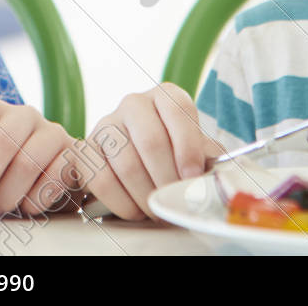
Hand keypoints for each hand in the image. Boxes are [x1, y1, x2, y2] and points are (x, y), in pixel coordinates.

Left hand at [0, 99, 74, 218]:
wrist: (53, 170)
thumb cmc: (8, 166)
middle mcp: (25, 115)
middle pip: (1, 143)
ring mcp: (52, 132)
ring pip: (27, 163)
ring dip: (7, 193)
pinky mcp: (73, 154)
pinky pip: (55, 176)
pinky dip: (36, 198)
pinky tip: (26, 206)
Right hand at [78, 83, 223, 221]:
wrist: (142, 163)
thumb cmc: (176, 155)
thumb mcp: (198, 151)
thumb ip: (210, 158)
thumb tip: (221, 175)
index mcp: (165, 96)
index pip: (177, 109)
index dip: (187, 146)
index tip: (192, 177)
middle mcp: (134, 103)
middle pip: (150, 140)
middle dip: (166, 179)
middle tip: (174, 200)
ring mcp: (107, 124)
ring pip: (125, 162)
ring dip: (145, 195)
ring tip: (158, 210)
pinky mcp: (86, 149)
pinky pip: (100, 178)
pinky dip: (121, 201)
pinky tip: (135, 209)